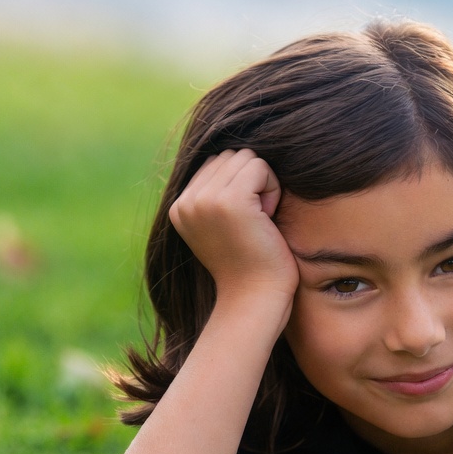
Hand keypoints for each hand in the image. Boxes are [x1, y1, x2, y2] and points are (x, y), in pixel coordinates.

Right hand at [168, 149, 298, 302]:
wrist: (254, 297)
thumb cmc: (250, 265)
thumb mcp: (222, 226)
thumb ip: (217, 194)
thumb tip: (236, 156)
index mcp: (179, 207)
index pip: (216, 163)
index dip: (241, 186)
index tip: (244, 222)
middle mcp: (185, 201)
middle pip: (231, 156)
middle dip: (251, 182)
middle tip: (255, 221)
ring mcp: (204, 200)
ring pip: (246, 158)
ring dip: (263, 185)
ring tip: (259, 221)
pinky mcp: (228, 200)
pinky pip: (259, 166)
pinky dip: (272, 188)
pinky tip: (266, 219)